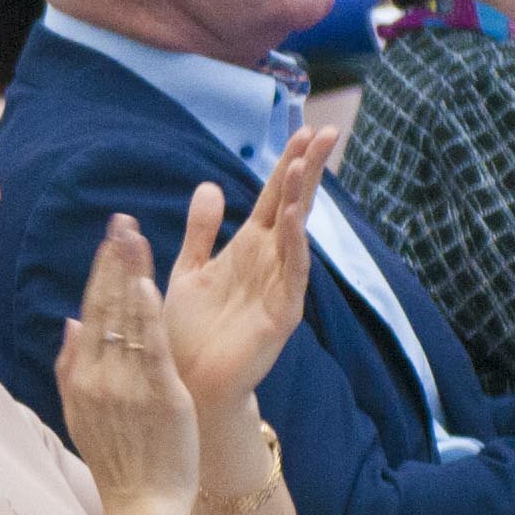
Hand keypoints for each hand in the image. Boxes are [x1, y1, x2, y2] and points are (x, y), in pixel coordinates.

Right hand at [55, 215, 200, 504]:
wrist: (142, 506)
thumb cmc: (118, 464)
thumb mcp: (80, 414)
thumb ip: (70, 366)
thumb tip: (69, 320)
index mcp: (81, 377)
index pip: (89, 312)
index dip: (99, 274)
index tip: (108, 240)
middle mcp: (98, 376)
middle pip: (104, 306)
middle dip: (112, 261)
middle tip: (120, 220)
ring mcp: (126, 384)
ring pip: (126, 319)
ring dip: (130, 273)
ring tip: (135, 235)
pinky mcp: (158, 394)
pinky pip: (150, 346)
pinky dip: (147, 313)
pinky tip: (147, 281)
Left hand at [161, 128, 331, 406]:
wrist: (188, 385)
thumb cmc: (190, 332)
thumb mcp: (190, 270)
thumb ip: (201, 231)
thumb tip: (211, 186)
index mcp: (248, 249)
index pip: (274, 198)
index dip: (287, 165)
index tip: (303, 128)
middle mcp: (269, 263)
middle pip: (294, 207)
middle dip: (307, 170)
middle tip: (326, 131)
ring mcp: (279, 288)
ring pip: (297, 236)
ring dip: (303, 199)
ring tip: (307, 163)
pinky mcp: (281, 315)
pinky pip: (292, 275)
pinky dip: (295, 246)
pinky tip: (296, 218)